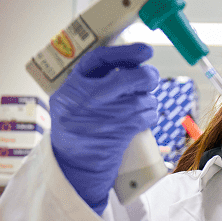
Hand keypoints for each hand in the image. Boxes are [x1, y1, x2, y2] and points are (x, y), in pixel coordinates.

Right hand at [50, 43, 160, 212]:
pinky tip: (144, 117)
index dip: (126, 52)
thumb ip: (91, 82)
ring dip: (149, 99)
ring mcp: (104, 118)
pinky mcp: (120, 134)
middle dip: (146, 76)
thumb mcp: (70, 100)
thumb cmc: (76, 130)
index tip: (145, 50)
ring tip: (143, 103)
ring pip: (141, 99)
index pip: (100, 59)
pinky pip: (146, 116)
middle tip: (151, 76)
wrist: (74, 167)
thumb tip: (128, 63)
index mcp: (72, 88)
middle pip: (126, 79)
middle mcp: (86, 100)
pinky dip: (151, 114)